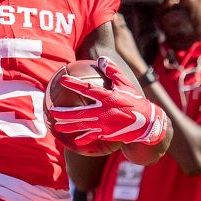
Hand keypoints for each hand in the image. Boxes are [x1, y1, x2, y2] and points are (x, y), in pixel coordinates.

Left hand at [48, 57, 166, 149]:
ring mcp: (105, 125)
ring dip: (68, 126)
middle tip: (52, 111)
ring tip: (57, 126)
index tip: (63, 79)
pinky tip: (75, 140)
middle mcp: (104, 112)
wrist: (147, 123)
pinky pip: (92, 136)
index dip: (74, 84)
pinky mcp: (107, 134)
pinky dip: (84, 138)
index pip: (87, 89)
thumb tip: (102, 59)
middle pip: (80, 112)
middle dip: (64, 112)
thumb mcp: (126, 84)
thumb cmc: (135, 100)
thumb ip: (113, 71)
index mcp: (108, 97)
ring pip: (83, 126)